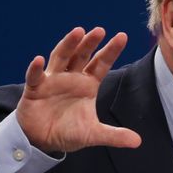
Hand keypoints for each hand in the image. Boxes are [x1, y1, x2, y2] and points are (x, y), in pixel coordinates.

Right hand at [16, 27, 141, 152]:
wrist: (42, 141)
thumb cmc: (69, 132)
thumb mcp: (93, 134)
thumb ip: (114, 135)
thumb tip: (138, 142)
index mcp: (88, 84)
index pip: (102, 63)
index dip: (111, 50)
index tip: (123, 36)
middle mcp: (72, 77)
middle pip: (82, 55)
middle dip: (90, 43)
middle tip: (100, 30)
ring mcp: (53, 80)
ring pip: (61, 58)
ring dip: (68, 45)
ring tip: (77, 32)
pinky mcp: (35, 89)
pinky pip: (35, 77)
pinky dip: (36, 68)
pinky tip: (39, 59)